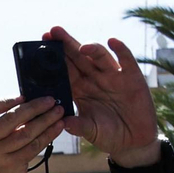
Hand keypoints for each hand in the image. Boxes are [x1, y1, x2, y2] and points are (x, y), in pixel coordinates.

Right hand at [0, 95, 65, 172]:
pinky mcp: (12, 166)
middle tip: (51, 100)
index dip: (5, 100)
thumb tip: (24, 110)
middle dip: (35, 106)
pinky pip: (34, 146)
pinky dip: (48, 135)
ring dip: (46, 119)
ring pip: (27, 131)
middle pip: (12, 117)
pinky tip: (57, 128)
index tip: (23, 97)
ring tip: (60, 111)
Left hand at [46, 28, 160, 165]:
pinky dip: (120, 50)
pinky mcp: (132, 77)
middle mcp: (95, 79)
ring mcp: (113, 76)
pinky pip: (126, 60)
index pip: (64, 71)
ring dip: (90, 48)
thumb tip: (64, 122)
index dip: (53, 61)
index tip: (40, 49)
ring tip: (79, 46)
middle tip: (51, 32)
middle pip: (78, 58)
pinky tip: (112, 42)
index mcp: (81, 90)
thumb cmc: (109, 135)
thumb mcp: (91, 132)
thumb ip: (79, 126)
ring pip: (99, 56)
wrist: (132, 141)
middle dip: (65, 45)